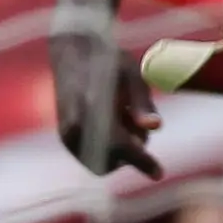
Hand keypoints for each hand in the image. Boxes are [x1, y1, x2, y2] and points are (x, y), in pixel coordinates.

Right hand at [52, 23, 164, 179]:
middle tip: (135, 122)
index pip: (121, 147)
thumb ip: (143, 103)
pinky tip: (111, 118)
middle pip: (108, 163)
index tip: (159, 173)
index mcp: (90, 110)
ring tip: (122, 115)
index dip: (142, 162)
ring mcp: (66, 134)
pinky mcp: (64, 135)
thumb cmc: (107, 59)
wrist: (73, 49)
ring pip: (99, 162)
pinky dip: (106, 145)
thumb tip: (156, 128)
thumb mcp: (131, 74)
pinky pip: (90, 155)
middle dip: (128, 154)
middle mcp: (73, 127)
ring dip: (118, 150)